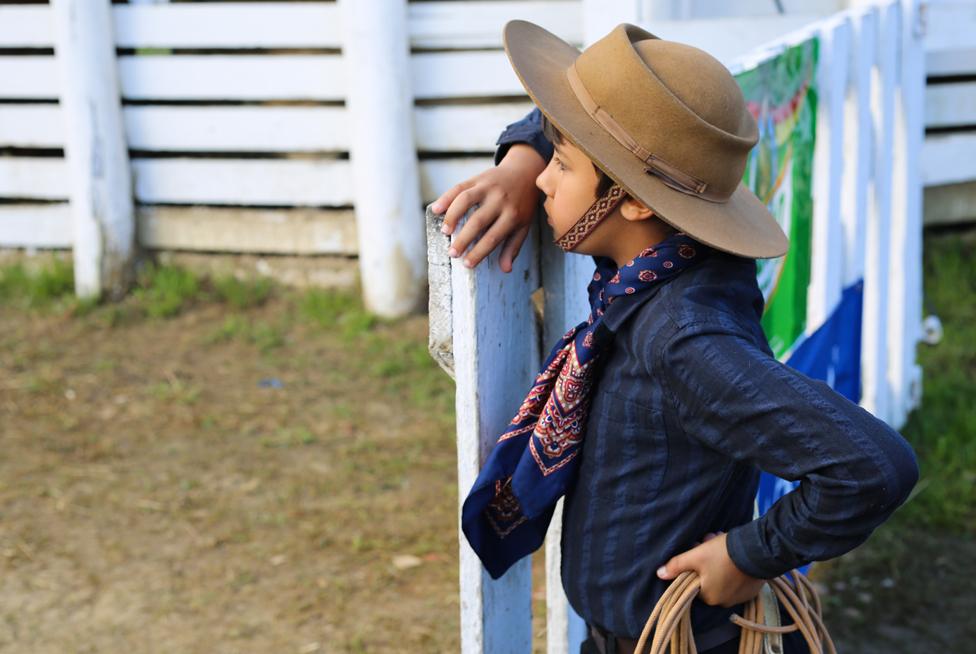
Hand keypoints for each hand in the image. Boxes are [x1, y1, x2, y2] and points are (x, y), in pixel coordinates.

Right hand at [431, 143, 545, 272]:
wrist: (524, 172)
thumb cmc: (522, 205)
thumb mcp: (523, 225)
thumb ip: (513, 246)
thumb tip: (505, 269)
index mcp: (512, 215)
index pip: (493, 237)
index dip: (479, 252)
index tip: (467, 264)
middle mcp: (500, 200)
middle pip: (478, 221)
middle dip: (463, 239)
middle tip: (452, 253)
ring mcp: (488, 187)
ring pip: (465, 200)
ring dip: (452, 216)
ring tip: (444, 232)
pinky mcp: (477, 178)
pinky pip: (459, 187)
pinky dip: (446, 198)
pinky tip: (436, 209)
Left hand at [656, 531, 765, 607]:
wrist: (757, 551)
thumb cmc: (722, 554)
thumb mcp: (696, 556)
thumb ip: (677, 566)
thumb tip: (659, 574)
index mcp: (710, 597)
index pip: (695, 582)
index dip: (694, 565)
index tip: (697, 549)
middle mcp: (725, 601)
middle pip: (709, 578)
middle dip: (706, 559)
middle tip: (709, 541)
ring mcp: (741, 596)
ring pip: (723, 576)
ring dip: (719, 560)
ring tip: (721, 540)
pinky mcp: (753, 589)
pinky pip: (738, 578)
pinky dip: (734, 566)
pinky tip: (734, 551)